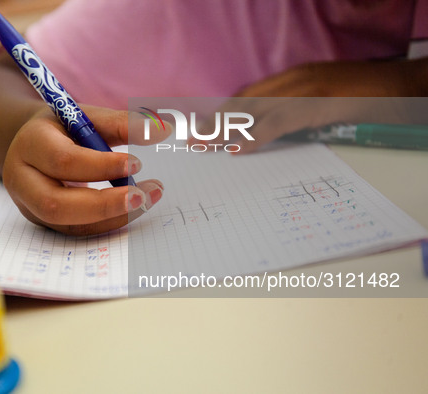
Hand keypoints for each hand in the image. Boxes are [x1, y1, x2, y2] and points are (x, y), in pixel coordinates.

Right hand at [2, 105, 171, 234]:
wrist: (34, 144)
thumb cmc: (64, 128)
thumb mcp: (87, 117)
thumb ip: (122, 123)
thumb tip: (163, 129)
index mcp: (30, 143)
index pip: (63, 160)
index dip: (101, 166)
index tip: (137, 164)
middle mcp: (22, 178)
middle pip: (55, 204)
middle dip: (103, 205)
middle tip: (143, 195)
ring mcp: (29, 205)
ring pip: (66, 224)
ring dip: (110, 218)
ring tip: (144, 201)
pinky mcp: (43, 221)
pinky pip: (76, 231)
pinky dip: (106, 222)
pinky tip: (131, 209)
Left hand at [190, 59, 425, 152]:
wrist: (397, 85)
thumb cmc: (361, 95)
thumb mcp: (321, 101)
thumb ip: (293, 112)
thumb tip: (266, 132)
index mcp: (290, 80)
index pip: (246, 98)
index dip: (221, 115)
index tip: (201, 130)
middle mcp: (291, 81)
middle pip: (243, 103)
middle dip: (214, 122)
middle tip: (192, 141)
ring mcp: (303, 89)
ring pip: (254, 110)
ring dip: (225, 129)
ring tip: (203, 145)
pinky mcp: (317, 102)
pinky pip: (280, 121)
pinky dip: (257, 135)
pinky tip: (237, 148)